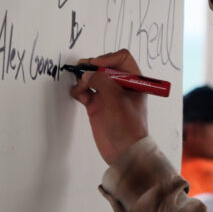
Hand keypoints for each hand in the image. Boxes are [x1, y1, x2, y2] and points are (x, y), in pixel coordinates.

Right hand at [69, 49, 148, 163]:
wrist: (124, 153)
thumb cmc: (128, 128)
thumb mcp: (116, 101)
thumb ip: (102, 82)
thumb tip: (87, 74)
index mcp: (133, 81)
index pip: (121, 58)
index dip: (107, 58)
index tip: (96, 65)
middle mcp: (120, 85)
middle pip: (103, 66)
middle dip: (91, 68)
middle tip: (81, 71)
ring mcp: (108, 95)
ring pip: (92, 78)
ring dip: (83, 80)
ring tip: (80, 88)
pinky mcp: (97, 105)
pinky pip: (85, 91)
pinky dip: (79, 91)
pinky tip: (80, 96)